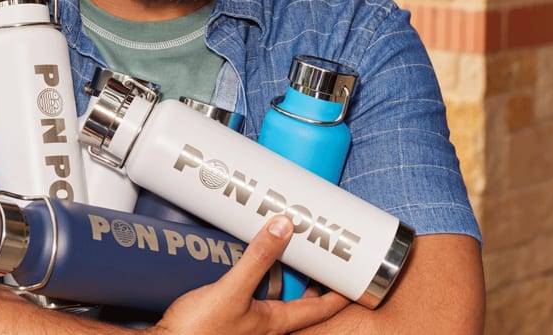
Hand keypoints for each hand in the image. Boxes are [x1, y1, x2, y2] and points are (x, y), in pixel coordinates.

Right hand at [149, 216, 349, 334]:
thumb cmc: (196, 334)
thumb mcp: (231, 290)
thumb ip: (257, 259)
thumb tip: (282, 228)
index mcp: (274, 323)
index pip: (319, 309)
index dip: (340, 293)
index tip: (355, 276)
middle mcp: (263, 326)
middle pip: (298, 303)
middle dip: (310, 281)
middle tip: (318, 257)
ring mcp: (244, 323)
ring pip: (272, 298)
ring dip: (280, 278)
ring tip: (282, 251)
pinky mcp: (223, 316)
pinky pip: (248, 296)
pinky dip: (252, 279)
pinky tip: (239, 264)